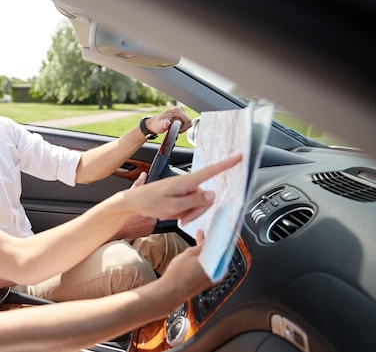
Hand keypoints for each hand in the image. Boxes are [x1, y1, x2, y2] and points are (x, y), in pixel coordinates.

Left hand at [124, 153, 241, 223]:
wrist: (135, 202)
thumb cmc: (150, 202)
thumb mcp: (173, 206)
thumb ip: (195, 201)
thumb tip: (213, 195)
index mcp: (187, 181)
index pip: (211, 170)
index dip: (227, 164)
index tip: (240, 156)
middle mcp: (187, 183)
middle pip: (206, 198)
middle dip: (196, 211)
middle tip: (181, 219)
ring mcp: (184, 188)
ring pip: (198, 204)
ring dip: (189, 213)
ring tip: (173, 215)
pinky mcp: (181, 194)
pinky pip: (190, 206)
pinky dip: (184, 212)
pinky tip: (172, 213)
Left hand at [147, 106, 191, 134]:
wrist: (155, 123)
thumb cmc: (157, 124)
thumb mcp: (160, 125)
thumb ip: (164, 124)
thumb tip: (167, 124)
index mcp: (177, 110)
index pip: (188, 120)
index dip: (184, 128)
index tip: (177, 131)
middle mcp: (180, 109)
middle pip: (189, 122)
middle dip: (183, 128)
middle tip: (174, 129)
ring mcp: (182, 112)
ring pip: (188, 123)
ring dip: (183, 128)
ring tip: (174, 128)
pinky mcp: (182, 116)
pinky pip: (187, 123)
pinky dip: (183, 127)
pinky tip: (176, 127)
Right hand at [156, 229, 211, 302]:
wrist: (170, 292)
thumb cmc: (179, 275)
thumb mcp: (190, 253)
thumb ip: (203, 245)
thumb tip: (210, 239)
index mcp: (218, 265)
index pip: (220, 246)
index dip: (215, 236)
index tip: (211, 230)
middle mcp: (218, 273)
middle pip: (215, 253)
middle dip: (208, 243)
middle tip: (201, 234)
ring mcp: (212, 278)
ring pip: (210, 259)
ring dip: (204, 250)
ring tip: (196, 241)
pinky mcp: (206, 282)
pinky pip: (207, 267)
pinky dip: (202, 259)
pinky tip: (194, 254)